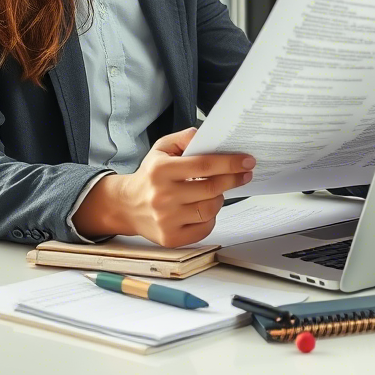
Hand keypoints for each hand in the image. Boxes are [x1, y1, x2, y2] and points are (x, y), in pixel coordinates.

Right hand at [115, 126, 255, 246]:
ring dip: (219, 198)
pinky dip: (210, 217)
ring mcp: (166, 220)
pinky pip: (204, 228)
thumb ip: (184, 138)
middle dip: (233, 179)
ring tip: (216, 191)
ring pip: (210, 209)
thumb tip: (206, 135)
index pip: (204, 165)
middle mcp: (162, 196)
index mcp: (161, 170)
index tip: (247, 161)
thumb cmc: (150, 174)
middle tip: (245, 174)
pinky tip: (205, 207)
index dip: (229, 163)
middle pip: (211, 188)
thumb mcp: (161, 148)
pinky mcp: (171, 238)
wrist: (128, 205)